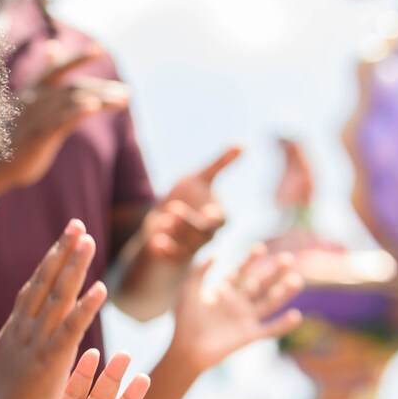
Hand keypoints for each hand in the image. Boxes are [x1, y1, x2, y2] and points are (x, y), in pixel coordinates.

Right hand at [0, 41, 128, 196]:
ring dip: (100, 100)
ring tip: (122, 101)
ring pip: (72, 102)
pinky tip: (94, 107)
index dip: (77, 59)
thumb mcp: (30, 102)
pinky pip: (61, 119)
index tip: (98, 50)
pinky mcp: (38, 135)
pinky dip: (78, 110)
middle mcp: (33, 100)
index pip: (57, 70)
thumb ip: (45, 78)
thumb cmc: (15, 134)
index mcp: (31, 91)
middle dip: (102, 89)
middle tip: (126, 93)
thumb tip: (54, 46)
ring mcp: (35, 117)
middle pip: (73, 88)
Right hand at [0, 220, 108, 398]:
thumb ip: (19, 341)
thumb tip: (24, 329)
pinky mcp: (50, 359)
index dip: (50, 260)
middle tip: (78, 224)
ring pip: (58, 296)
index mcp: (16, 327)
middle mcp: (25, 327)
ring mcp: (37, 340)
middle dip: (63, 250)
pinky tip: (101, 288)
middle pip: (46, 280)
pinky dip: (86, 306)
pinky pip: (71, 328)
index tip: (64, 239)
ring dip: (75, 266)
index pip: (35, 285)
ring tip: (89, 241)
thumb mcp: (8, 360)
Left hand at [113, 147, 239, 320]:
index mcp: (219, 217)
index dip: (214, 216)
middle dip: (188, 222)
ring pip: (186, 245)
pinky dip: (164, 250)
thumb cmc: (189, 194)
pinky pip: (171, 256)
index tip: (209, 211)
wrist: (166, 213)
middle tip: (172, 208)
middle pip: (201, 233)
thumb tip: (243, 143)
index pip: (219, 220)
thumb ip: (221, 163)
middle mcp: (208, 235)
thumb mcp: (201, 177)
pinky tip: (154, 243)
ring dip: (174, 234)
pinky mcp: (174, 254)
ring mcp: (191, 246)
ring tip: (161, 222)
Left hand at [168, 245, 303, 372]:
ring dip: (283, 293)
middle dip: (273, 272)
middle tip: (288, 258)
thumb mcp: (189, 291)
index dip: (251, 260)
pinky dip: (283, 324)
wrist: (187, 349)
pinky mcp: (249, 336)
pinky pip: (270, 329)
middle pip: (260, 284)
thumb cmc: (185, 320)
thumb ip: (200, 272)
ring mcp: (245, 319)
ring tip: (296, 281)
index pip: (241, 272)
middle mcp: (238, 303)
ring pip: (269, 303)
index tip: (261, 247)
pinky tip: (296, 316)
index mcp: (224, 292)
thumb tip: (215, 254)